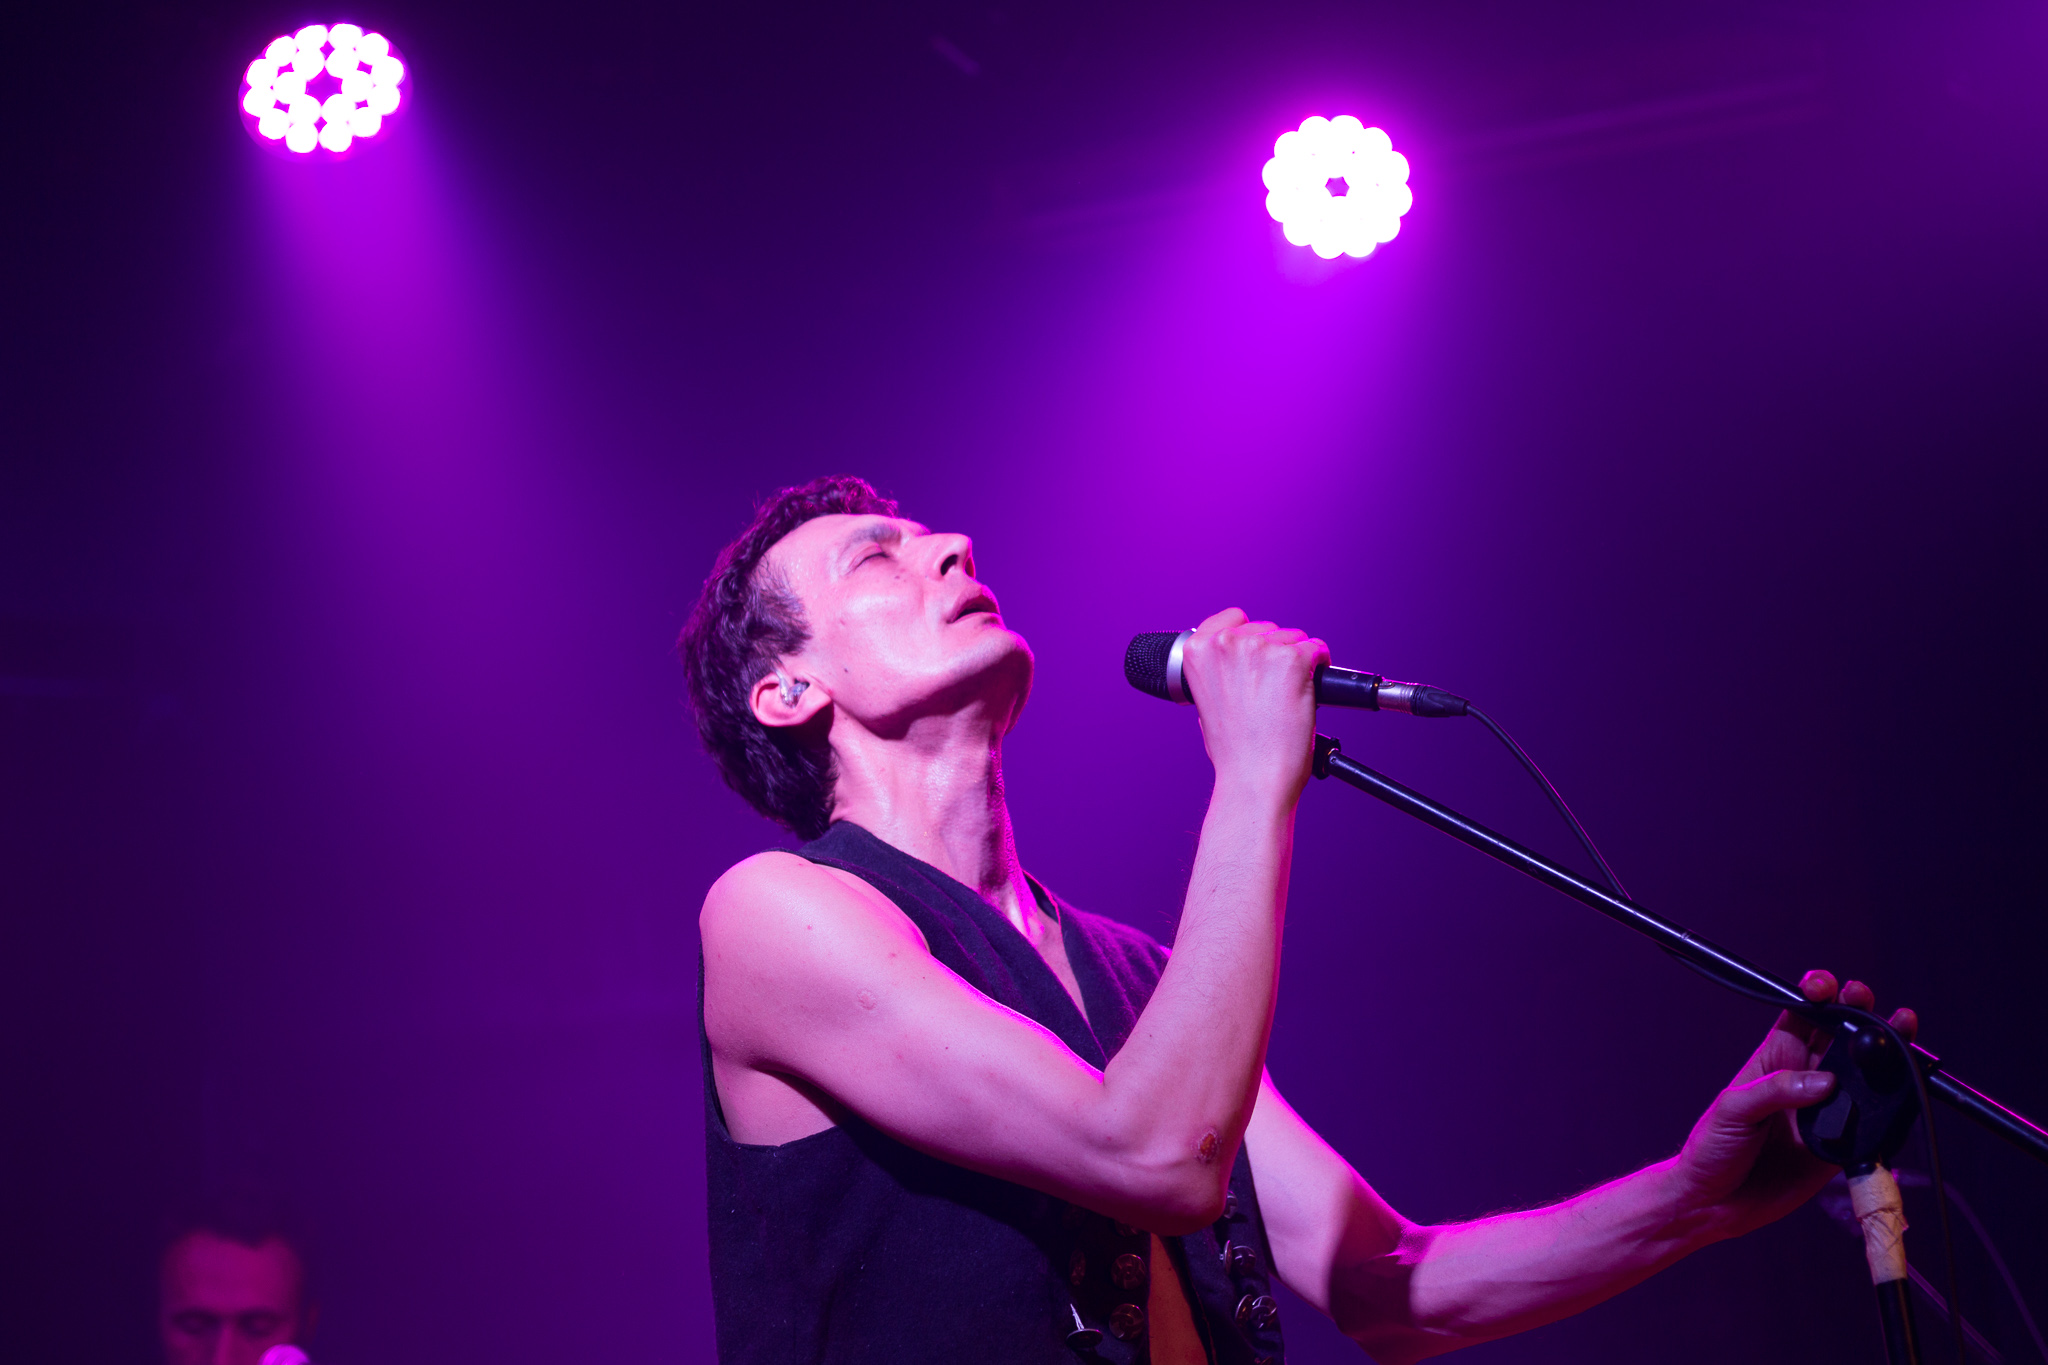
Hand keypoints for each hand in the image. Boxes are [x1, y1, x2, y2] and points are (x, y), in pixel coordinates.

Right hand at [1180, 608, 1328, 807]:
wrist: (1254, 778)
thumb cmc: (1233, 751)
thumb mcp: (1207, 701)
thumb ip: (1219, 671)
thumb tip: (1238, 661)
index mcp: (1198, 650)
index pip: (1233, 618)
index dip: (1250, 636)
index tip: (1255, 655)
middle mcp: (1227, 643)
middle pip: (1267, 628)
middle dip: (1274, 654)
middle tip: (1271, 693)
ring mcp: (1261, 649)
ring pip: (1294, 639)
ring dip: (1296, 663)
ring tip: (1285, 700)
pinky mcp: (1294, 660)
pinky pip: (1317, 649)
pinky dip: (1320, 668)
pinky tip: (1307, 693)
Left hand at [1667, 970, 1918, 1239]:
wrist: (1716, 1203)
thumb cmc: (1712, 1147)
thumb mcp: (1733, 1110)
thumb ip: (1777, 1091)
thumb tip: (1826, 1083)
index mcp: (1776, 1058)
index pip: (1803, 1014)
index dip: (1819, 994)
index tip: (1827, 987)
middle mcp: (1806, 1078)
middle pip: (1843, 1036)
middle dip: (1862, 1013)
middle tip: (1872, 1006)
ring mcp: (1827, 1109)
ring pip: (1865, 1075)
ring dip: (1887, 1056)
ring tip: (1903, 1035)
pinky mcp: (1841, 1144)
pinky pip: (1874, 1123)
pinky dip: (1892, 1109)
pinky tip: (1903, 1092)